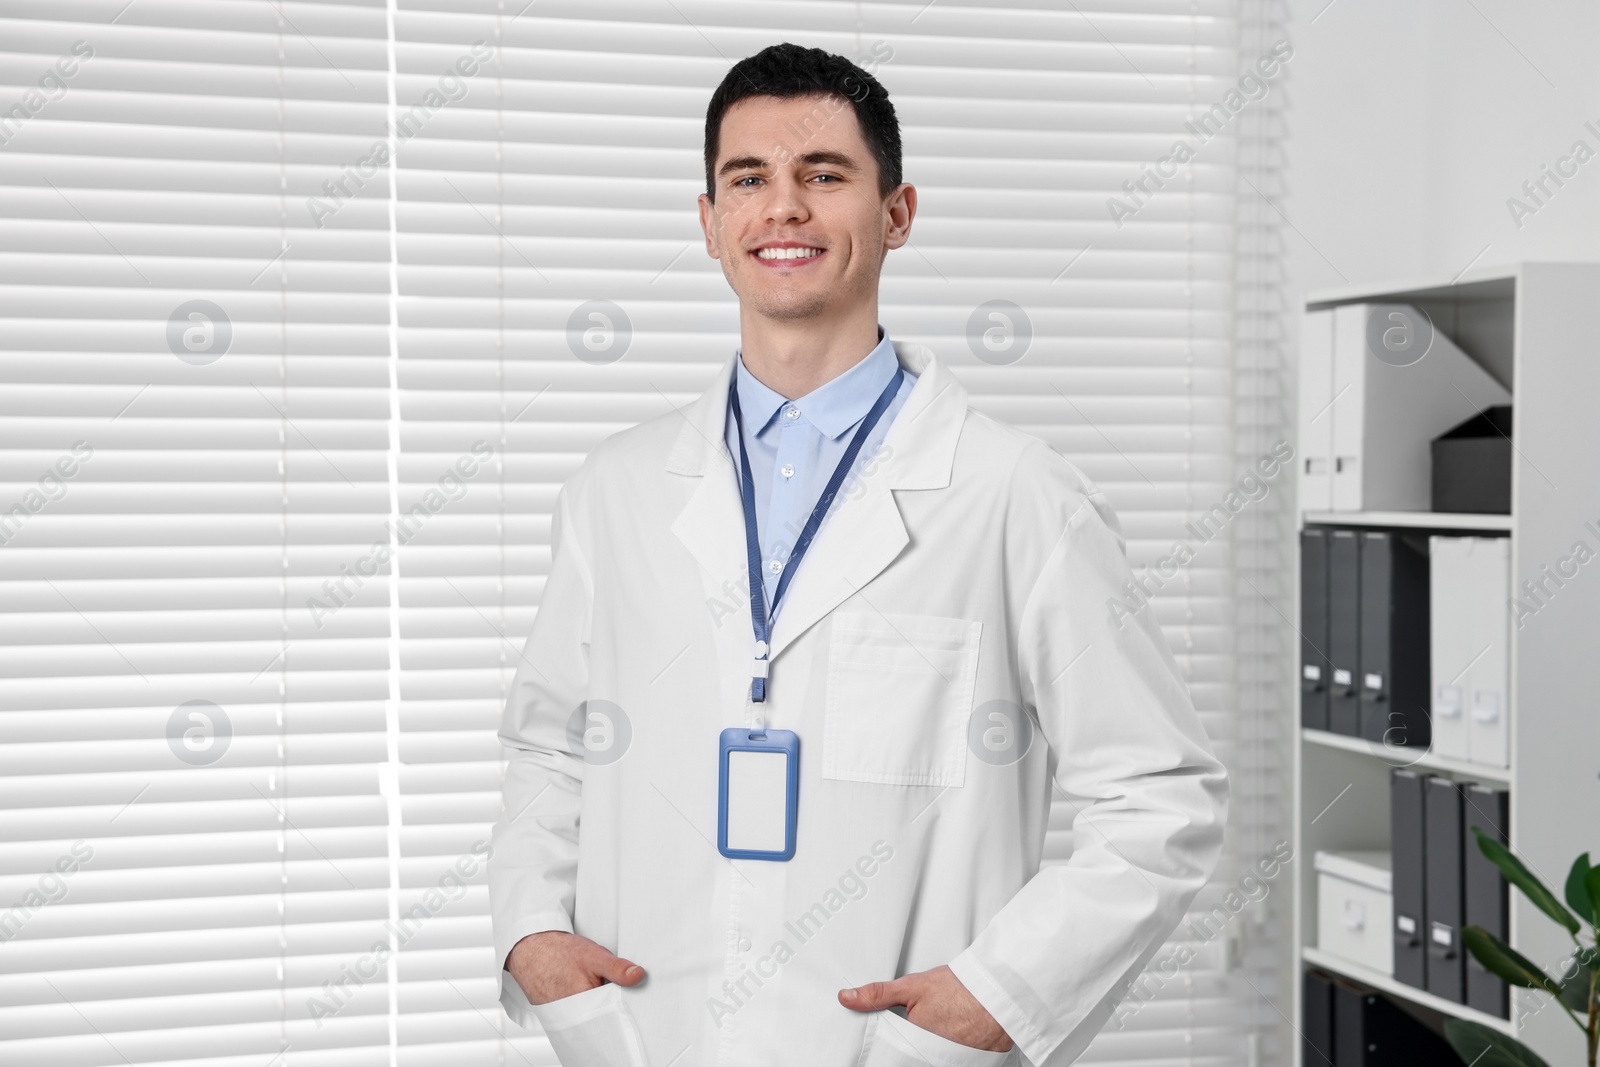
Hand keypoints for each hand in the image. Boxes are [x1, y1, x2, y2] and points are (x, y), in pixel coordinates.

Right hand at [505, 930, 645, 1005]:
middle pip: (602, 1014)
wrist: (529, 949)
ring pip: (589, 1013)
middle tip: (605, 983)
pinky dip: (582, 1003)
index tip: (627, 991)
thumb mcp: (594, 956)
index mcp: (585, 1003)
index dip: (622, 1001)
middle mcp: (572, 1015)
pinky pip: (576, 1013)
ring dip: (595, 1002)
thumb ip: (617, 968)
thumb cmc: (559, 952)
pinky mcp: (555, 1014)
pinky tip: (580, 988)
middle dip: (608, 1001)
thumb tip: (639, 976)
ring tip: (590, 983)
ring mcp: (562, 1016)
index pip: (613, 1011)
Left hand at [839, 964, 1012, 1052]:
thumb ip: (878, 994)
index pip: (898, 1052)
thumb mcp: (912, 986)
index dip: (900, 1041)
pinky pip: (959, 1060)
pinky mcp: (977, 1063)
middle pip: (917, 1056)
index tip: (907, 1028)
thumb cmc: (960, 987)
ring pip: (936, 1058)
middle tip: (931, 1023)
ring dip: (936, 1048)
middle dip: (918, 1044)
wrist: (1001, 990)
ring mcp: (957, 1062)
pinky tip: (960, 1033)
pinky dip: (958, 1050)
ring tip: (946, 1026)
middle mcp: (936, 1058)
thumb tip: (846, 998)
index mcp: (916, 1041)